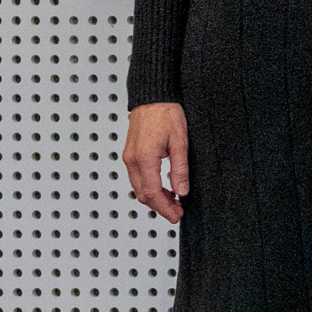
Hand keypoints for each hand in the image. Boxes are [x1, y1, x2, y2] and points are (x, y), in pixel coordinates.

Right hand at [122, 102, 189, 220]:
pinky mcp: (130, 153)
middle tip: (177, 212)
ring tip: (173, 201)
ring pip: (139, 187)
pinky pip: (137, 177)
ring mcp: (129, 157)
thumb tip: (182, 191)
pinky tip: (162, 187)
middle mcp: (132, 160)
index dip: (164, 209)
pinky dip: (149, 187)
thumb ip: (180, 169)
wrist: (153, 96)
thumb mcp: (180, 141)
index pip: (152, 193)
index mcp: (145, 158)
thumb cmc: (166, 112)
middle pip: (143, 194)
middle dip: (160, 207)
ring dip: (154, 198)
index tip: (176, 216)